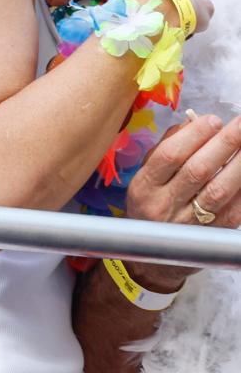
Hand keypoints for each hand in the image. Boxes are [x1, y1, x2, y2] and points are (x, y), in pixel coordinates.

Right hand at [119, 112, 240, 291]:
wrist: (156, 257)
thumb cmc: (150, 205)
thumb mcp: (145, 176)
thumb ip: (165, 148)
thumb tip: (192, 123)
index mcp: (145, 187)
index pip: (170, 156)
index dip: (193, 136)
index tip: (213, 120)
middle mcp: (166, 206)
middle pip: (198, 171)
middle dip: (223, 144)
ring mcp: (192, 223)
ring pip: (219, 190)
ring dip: (239, 164)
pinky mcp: (215, 232)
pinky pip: (235, 208)